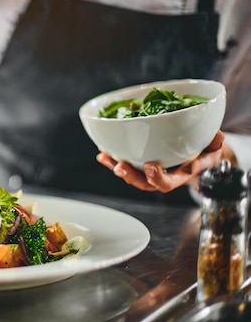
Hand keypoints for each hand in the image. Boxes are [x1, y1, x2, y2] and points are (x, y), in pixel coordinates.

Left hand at [96, 131, 228, 191]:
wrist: (198, 152)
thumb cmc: (206, 150)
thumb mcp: (215, 147)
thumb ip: (215, 143)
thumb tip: (217, 138)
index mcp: (180, 175)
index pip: (167, 183)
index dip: (158, 178)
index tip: (150, 167)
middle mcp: (161, 176)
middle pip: (143, 183)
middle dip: (130, 176)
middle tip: (120, 166)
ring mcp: (148, 171)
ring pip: (131, 175)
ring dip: (115, 167)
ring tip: (104, 157)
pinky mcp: (139, 163)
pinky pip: (125, 163)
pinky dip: (113, 158)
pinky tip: (103, 151)